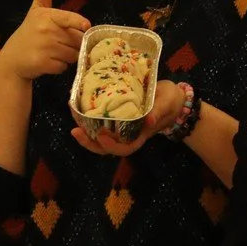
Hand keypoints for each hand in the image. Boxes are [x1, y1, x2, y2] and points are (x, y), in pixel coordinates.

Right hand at [0, 0, 89, 82]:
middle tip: (59, 43)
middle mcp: (46, 31)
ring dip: (67, 57)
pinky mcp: (44, 64)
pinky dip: (60, 67)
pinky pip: (65, 67)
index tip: (86, 25)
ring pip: (72, 54)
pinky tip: (49, 63)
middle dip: (73, 44)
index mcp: (47, 16)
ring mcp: (45, 48)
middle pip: (76, 40)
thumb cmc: (29, 32)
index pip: (68, 18)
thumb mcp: (36, 10)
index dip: (79, 22)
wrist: (13, 59)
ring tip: (53, 53)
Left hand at [72, 79, 188, 156]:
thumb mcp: (167, 103)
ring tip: (73, 122)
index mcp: (141, 134)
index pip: (125, 148)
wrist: (173, 97)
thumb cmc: (171, 101)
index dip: (112, 146)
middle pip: (108, 147)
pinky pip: (102, 122)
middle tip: (75, 131)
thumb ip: (158, 112)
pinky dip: (89, 118)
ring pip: (101, 137)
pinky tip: (79, 108)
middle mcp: (129, 133)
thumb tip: (148, 122)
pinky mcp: (117, 115)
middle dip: (90, 143)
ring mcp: (122, 126)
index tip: (101, 135)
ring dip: (86, 132)